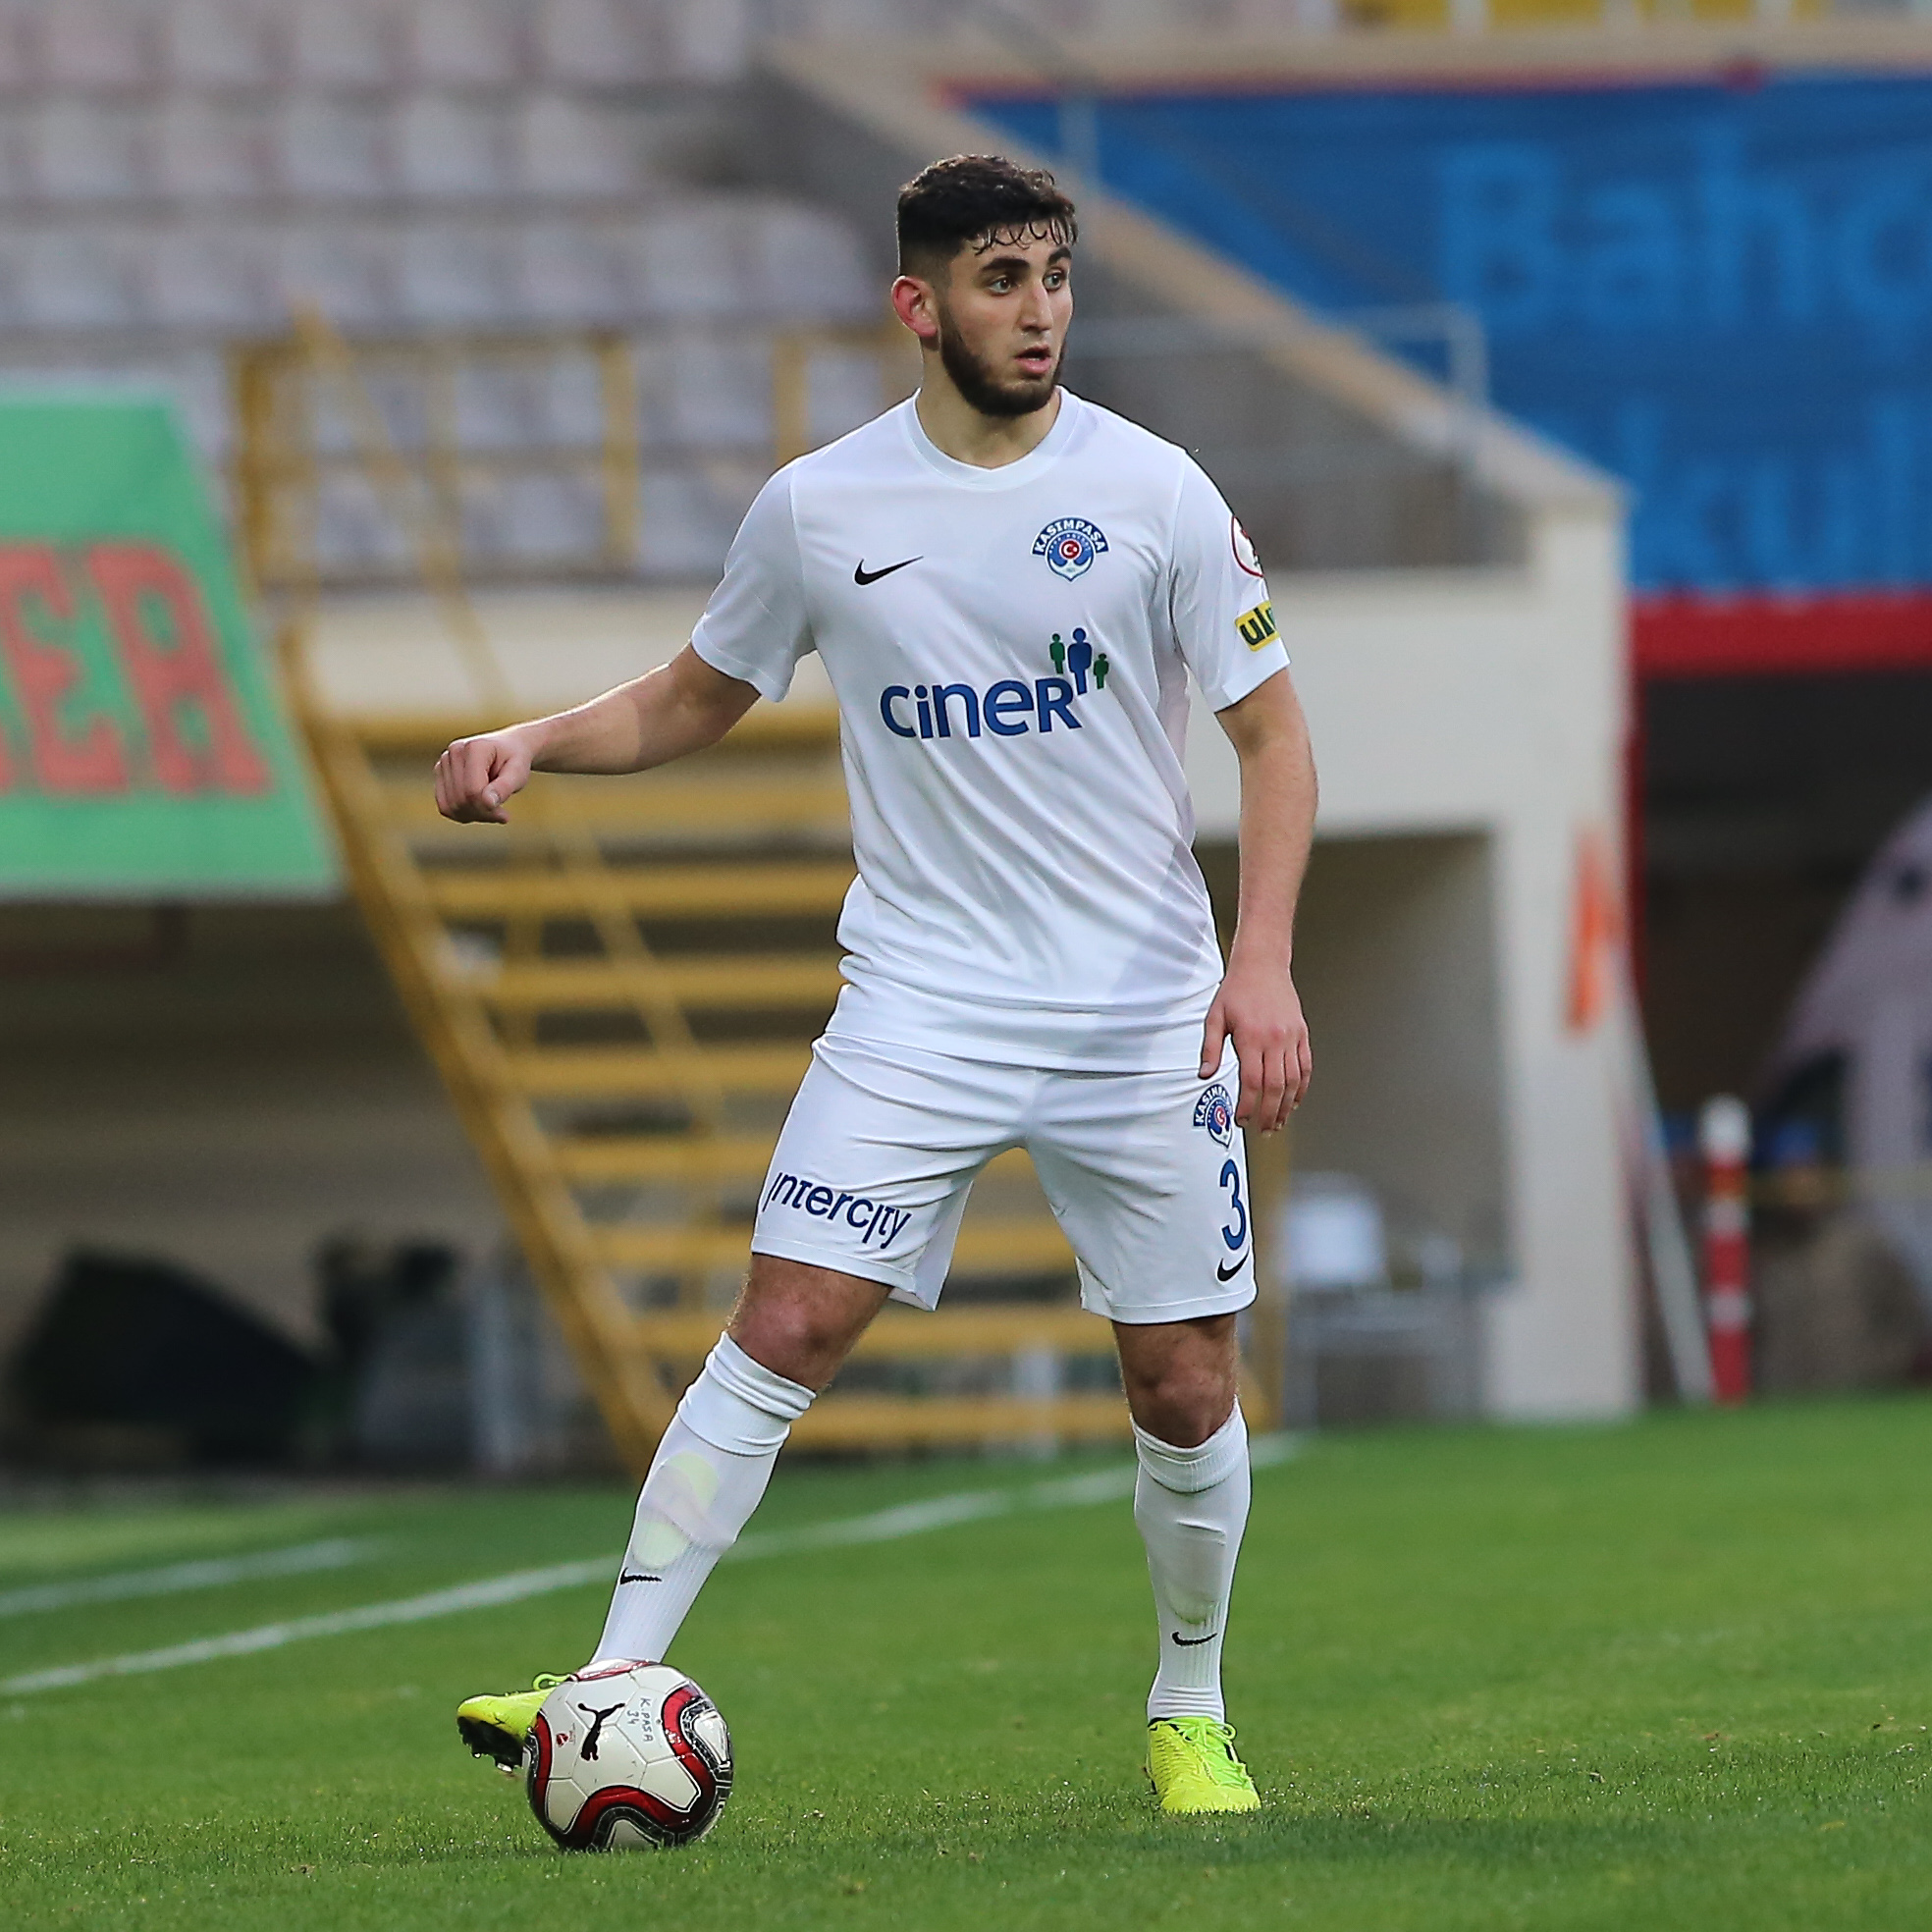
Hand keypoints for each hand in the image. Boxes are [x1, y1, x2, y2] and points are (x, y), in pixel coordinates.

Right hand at [434, 727, 535, 823]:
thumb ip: (504, 787)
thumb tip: (488, 802)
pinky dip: (462, 815)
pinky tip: (480, 811)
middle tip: (502, 815)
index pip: (473, 790)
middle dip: (483, 814)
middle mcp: (454, 752)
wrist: (507, 749)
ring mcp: (444, 762)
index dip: (488, 809)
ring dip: (473, 816)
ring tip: (492, 811)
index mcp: (474, 747)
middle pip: (460, 799)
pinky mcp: (440, 774)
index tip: (506, 815)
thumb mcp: (519, 773)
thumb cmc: (515, 760)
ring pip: (451, 806)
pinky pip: (445, 806)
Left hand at [1198, 960, 1310, 1135]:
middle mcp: (1275, 1040)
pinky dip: (1301, 1087)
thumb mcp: (1214, 1017)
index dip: (1247, 1106)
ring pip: (1293, 1081)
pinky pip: (1305, 1067)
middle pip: (1275, 1087)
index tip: (1242, 1119)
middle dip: (1268, 1113)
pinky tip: (1294, 1101)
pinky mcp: (1302, 1034)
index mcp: (1251, 1037)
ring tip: (1278, 1122)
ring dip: (1286, 1106)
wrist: (1262, 965)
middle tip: (1263, 1129)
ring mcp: (1291, 1038)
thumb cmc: (1237, 990)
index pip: (1251, 1082)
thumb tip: (1204, 1074)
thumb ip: (1210, 1049)